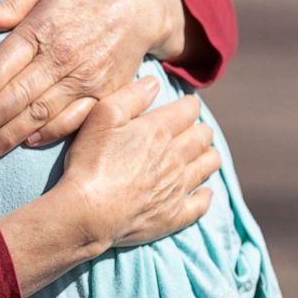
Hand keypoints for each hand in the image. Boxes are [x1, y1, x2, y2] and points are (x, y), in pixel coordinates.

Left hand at [0, 0, 186, 160]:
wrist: (138, 9)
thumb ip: (11, 5)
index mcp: (41, 30)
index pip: (1, 67)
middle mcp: (61, 57)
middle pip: (16, 96)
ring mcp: (84, 79)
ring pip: (40, 114)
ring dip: (9, 135)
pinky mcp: (103, 94)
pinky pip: (72, 120)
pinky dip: (49, 134)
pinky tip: (26, 143)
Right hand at [58, 76, 218, 249]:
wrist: (88, 212)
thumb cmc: (91, 162)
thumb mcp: (102, 117)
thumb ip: (130, 96)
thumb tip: (154, 83)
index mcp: (159, 130)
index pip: (189, 110)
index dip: (189, 104)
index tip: (186, 105)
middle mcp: (175, 157)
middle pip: (203, 136)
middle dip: (201, 129)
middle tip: (193, 129)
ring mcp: (177, 187)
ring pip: (208, 166)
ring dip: (208, 156)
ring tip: (202, 154)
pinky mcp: (174, 214)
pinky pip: (201, 204)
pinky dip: (205, 195)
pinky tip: (203, 192)